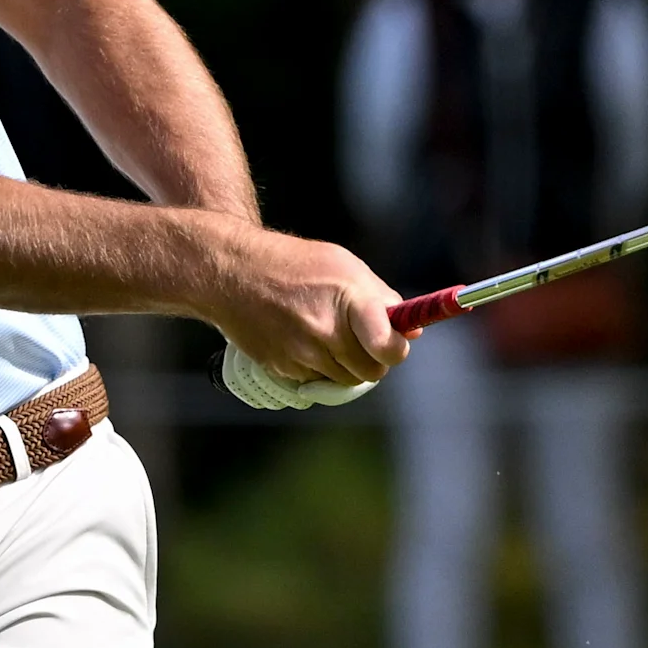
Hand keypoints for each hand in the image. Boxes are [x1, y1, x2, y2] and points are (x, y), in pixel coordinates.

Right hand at [200, 226, 404, 389]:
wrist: (233, 273)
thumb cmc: (295, 265)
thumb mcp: (344, 266)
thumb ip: (381, 298)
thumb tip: (414, 330)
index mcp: (348, 300)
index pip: (387, 345)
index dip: (396, 350)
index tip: (396, 344)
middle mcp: (325, 331)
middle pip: (371, 372)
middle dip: (373, 360)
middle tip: (362, 341)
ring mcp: (302, 353)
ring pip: (346, 381)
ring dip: (346, 366)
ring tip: (329, 336)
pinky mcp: (283, 369)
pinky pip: (317, 382)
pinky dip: (318, 369)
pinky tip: (304, 341)